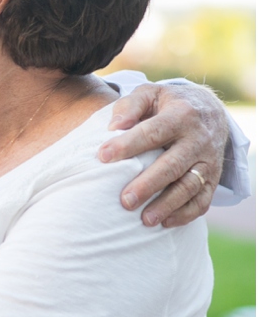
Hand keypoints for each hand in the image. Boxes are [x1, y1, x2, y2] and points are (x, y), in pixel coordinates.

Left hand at [98, 82, 226, 226]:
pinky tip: (165, 223)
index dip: (128, 145)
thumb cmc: (167, 105)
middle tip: (125, 201)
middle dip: (149, 184)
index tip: (102, 157)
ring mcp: (208, 161)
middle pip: (173, 165)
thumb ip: (130, 106)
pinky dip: (185, 214)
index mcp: (180, 115)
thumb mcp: (150, 94)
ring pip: (190, 186)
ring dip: (167, 205)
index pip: (153, 132)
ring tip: (144, 219)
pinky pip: (203, 200)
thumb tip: (113, 127)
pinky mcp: (213, 179)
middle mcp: (198, 139)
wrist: (210, 111)